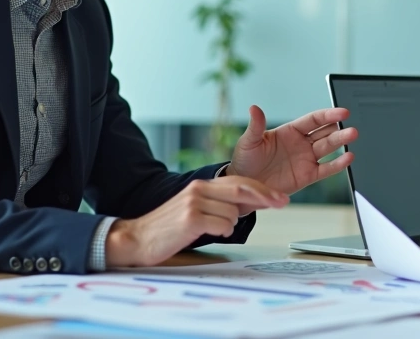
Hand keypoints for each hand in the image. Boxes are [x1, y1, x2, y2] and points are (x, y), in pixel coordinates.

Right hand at [105, 175, 287, 267]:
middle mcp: (199, 189)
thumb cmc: (169, 228)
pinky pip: (222, 225)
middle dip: (266, 196)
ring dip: (230, 224)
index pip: (239, 181)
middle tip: (282, 202)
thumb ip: (218, 203)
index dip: (263, 189)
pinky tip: (210, 233)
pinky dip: (222, 231)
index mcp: (201, 185)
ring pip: (233, 212)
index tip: (281, 197)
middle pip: (242, 188)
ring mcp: (194, 203)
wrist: (137, 238)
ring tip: (211, 230)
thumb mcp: (195, 209)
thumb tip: (248, 204)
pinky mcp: (191, 219)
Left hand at [227, 105, 356, 196]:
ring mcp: (306, 159)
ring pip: (328, 148)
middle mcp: (301, 143)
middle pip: (325, 132)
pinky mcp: (308, 175)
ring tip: (352, 135)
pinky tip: (348, 158)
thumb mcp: (249, 141)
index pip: (313, 120)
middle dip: (338, 128)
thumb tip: (254, 108)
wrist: (246, 187)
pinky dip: (338, 164)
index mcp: (290, 131)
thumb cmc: (245, 161)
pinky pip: (326, 169)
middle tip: (350, 126)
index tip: (342, 112)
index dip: (328, 115)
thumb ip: (256, 125)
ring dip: (341, 142)